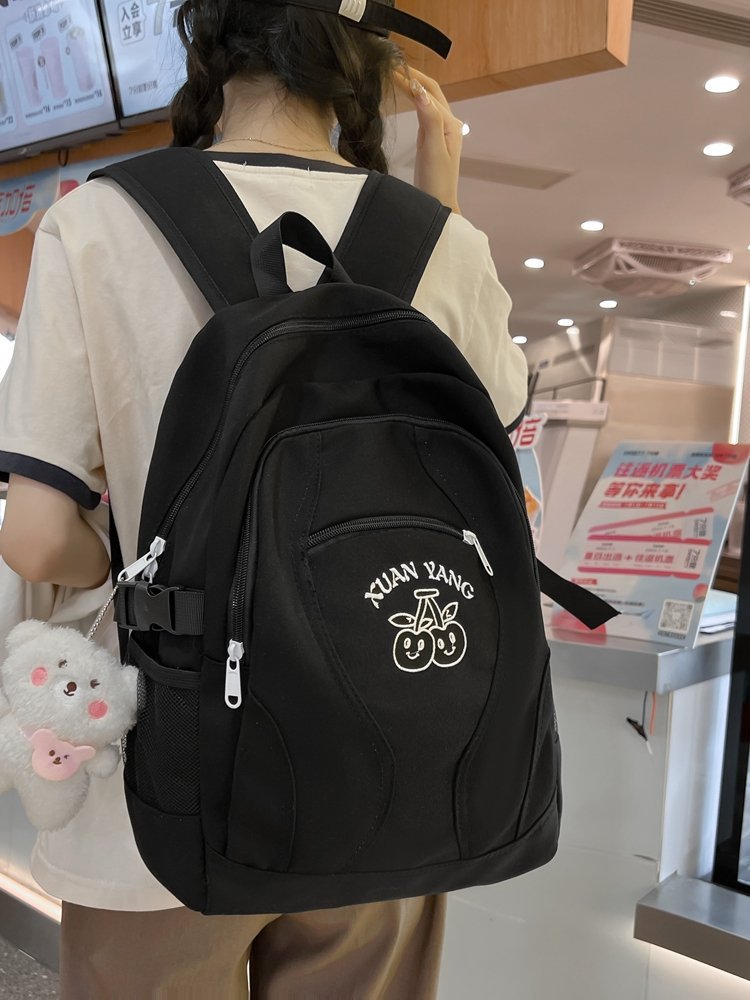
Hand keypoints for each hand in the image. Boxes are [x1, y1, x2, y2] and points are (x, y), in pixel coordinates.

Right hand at [393, 66, 463, 213]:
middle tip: (390, 67)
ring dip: (411, 88)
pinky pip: (421, 113)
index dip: (413, 79)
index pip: (431, 93)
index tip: (393, 68)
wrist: (438, 205)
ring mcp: (439, 131)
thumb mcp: (433, 150)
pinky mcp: (430, 139)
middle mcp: (447, 124)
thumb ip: (429, 120)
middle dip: (413, 78)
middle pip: (430, 93)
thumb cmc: (436, 182)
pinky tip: (401, 97)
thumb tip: (421, 92)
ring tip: (393, 77)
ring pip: (425, 101)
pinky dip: (411, 101)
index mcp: (450, 124)